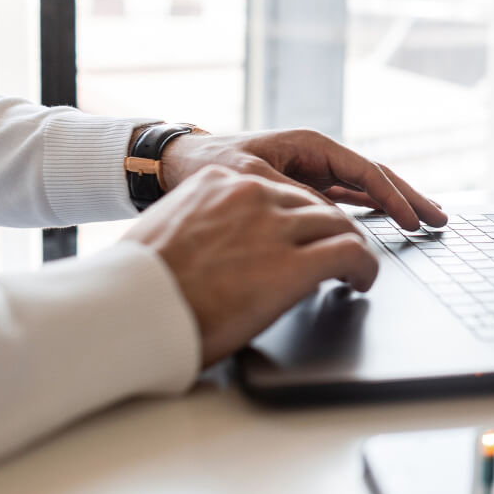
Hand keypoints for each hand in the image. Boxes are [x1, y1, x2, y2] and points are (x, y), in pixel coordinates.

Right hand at [122, 165, 378, 365]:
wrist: (128, 309)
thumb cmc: (139, 286)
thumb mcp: (173, 232)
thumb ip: (208, 228)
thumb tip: (224, 248)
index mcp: (217, 184)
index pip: (279, 192)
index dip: (299, 219)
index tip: (305, 236)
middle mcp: (251, 195)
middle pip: (316, 205)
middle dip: (332, 231)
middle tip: (341, 255)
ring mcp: (275, 227)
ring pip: (340, 224)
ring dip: (352, 248)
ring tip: (354, 270)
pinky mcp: (295, 264)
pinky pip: (351, 252)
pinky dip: (365, 266)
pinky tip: (361, 281)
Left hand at [158, 128, 447, 229]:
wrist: (175, 165)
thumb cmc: (206, 165)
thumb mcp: (250, 180)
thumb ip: (294, 197)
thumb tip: (332, 220)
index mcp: (309, 144)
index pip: (364, 171)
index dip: (392, 197)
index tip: (411, 221)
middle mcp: (316, 156)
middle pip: (375, 178)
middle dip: (408, 198)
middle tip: (439, 220)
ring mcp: (313, 173)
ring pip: (365, 190)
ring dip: (396, 205)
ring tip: (426, 221)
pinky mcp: (305, 189)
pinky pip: (348, 200)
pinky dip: (372, 211)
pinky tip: (392, 222)